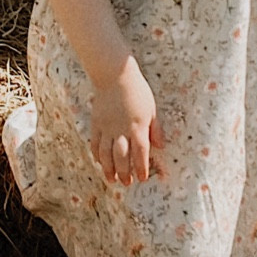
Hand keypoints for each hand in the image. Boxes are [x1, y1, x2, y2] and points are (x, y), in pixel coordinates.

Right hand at [88, 58, 161, 184]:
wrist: (114, 75)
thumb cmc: (137, 90)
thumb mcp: (152, 109)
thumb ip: (156, 129)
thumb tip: (160, 146)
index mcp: (138, 126)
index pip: (140, 153)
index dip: (142, 167)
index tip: (142, 178)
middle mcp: (121, 130)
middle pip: (122, 157)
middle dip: (125, 173)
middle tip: (127, 182)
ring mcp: (107, 128)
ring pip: (106, 154)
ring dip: (109, 169)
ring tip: (112, 180)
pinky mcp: (96, 123)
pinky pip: (95, 143)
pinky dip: (97, 155)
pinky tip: (100, 162)